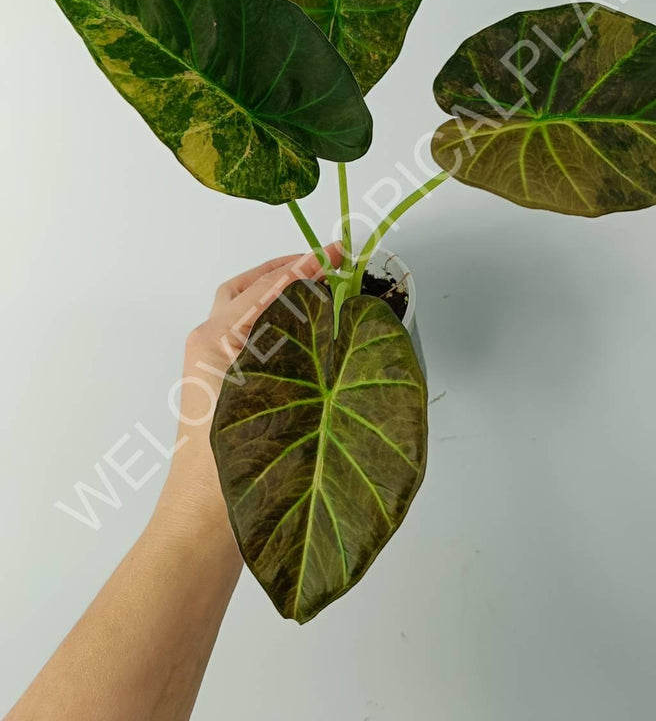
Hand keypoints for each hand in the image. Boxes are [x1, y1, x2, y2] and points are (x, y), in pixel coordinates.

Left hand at [154, 244, 341, 543]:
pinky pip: (248, 340)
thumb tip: (321, 303)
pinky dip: (274, 323)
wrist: (202, 523)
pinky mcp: (223, 390)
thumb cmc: (231, 468)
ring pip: (242, 313)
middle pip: (243, 290)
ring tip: (316, 288)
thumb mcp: (266, 394)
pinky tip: (305, 333)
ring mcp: (212, 369)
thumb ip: (292, 343)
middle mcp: (208, 347)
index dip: (301, 267)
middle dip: (281, 270)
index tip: (332, 253)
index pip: (265, 289)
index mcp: (215, 341)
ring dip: (275, 293)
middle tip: (321, 262)